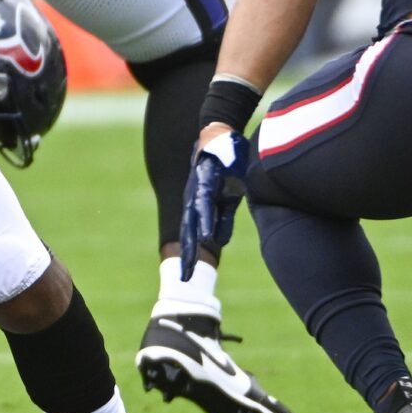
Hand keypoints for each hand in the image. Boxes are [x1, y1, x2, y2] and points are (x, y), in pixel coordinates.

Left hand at [179, 122, 251, 279]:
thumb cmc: (225, 165)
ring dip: (192, 242)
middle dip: (187, 257)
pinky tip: (204, 234)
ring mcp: (197, 189)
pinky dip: (205, 220)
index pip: (192, 236)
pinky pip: (204, 202)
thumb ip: (223, 218)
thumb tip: (217, 241)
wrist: (220, 133)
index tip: (187, 277)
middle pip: (187, 233)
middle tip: (184, 279)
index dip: (189, 256)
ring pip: (194, 220)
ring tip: (191, 262)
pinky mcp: (205, 179)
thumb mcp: (227, 197)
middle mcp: (193, 200)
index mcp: (199, 206)